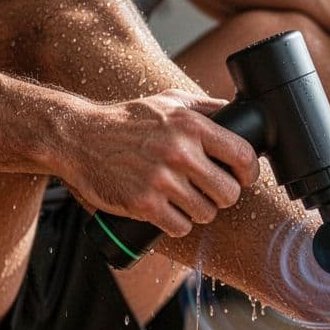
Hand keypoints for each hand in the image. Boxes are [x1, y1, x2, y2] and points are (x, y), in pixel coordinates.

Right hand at [61, 90, 260, 236]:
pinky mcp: (144, 204)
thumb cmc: (127, 120)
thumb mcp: (168, 102)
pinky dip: (177, 223)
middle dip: (223, 196)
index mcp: (190, 125)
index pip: (242, 155)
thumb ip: (204, 107)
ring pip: (206, 213)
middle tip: (211, 191)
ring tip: (186, 200)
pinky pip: (180, 226)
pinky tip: (169, 212)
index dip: (250, 172)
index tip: (244, 177)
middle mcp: (179, 152)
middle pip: (229, 192)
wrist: (79, 138)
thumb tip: (239, 111)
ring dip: (199, 211)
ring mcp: (161, 180)